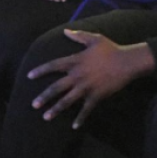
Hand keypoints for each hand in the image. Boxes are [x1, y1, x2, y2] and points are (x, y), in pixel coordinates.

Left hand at [27, 30, 155, 128]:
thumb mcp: (94, 39)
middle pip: (56, 87)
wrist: (127, 62)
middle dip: (44, 96)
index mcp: (75, 61)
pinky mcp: (96, 95)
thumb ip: (78, 35)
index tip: (29, 76)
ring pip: (67, 100)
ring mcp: (86, 87)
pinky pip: (86, 109)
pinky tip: (74, 126)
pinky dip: (80, 118)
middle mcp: (78, 75)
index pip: (53, 66)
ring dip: (56, 109)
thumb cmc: (111, 49)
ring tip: (45, 117)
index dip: (40, 71)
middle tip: (34, 104)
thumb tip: (65, 31)